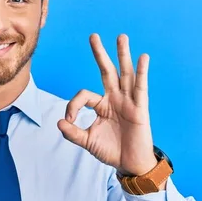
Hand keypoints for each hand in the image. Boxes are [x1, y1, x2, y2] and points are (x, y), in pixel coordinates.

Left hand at [57, 34, 157, 176]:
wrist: (130, 164)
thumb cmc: (111, 151)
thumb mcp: (87, 141)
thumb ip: (73, 133)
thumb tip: (59, 122)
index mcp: (101, 105)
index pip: (84, 95)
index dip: (73, 105)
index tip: (69, 121)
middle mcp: (115, 99)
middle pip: (106, 71)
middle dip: (100, 54)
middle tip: (93, 36)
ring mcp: (128, 101)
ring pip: (125, 74)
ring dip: (123, 55)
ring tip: (121, 37)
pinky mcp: (140, 108)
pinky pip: (141, 87)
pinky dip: (142, 72)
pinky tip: (143, 57)